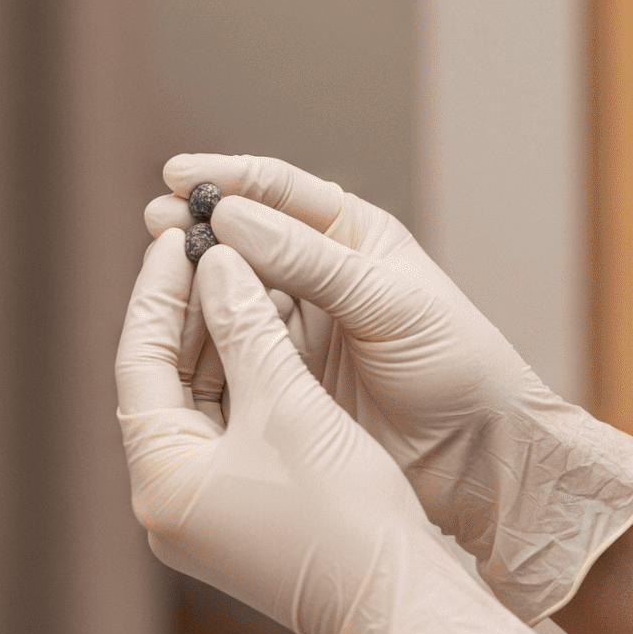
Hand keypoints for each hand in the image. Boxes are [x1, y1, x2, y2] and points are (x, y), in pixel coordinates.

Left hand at [115, 228, 566, 633]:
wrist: (399, 598)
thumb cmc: (345, 513)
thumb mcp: (289, 403)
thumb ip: (244, 326)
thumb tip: (215, 261)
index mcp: (160, 481)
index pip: (138, 362)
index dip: (156, 293)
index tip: (174, 238)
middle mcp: (167, 500)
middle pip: (163, 381)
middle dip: (186, 311)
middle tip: (204, 246)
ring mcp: (201, 510)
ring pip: (197, 401)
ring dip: (217, 339)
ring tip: (236, 273)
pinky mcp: (237, 512)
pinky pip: (226, 426)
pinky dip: (242, 376)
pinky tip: (263, 328)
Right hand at [148, 154, 632, 621]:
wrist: (480, 458)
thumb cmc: (456, 365)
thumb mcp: (386, 303)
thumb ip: (308, 261)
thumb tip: (229, 217)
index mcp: (352, 236)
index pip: (278, 190)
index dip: (226, 178)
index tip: (176, 175)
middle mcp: (320, 274)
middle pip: (244, 238)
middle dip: (197, 227)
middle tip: (152, 222)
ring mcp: (300, 327)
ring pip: (232, 293)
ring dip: (194, 283)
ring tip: (153, 275)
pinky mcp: (287, 378)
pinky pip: (235, 347)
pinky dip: (204, 337)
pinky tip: (173, 333)